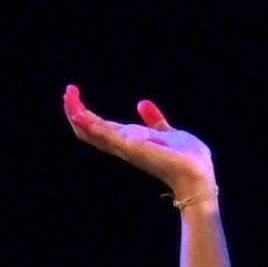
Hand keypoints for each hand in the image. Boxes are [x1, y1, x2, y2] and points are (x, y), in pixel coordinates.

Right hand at [63, 87, 215, 208]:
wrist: (199, 174)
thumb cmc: (188, 159)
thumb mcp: (168, 133)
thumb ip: (155, 121)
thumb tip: (142, 103)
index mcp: (131, 141)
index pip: (101, 127)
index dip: (86, 113)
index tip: (75, 94)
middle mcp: (124, 145)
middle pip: (89, 129)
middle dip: (76, 111)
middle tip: (68, 92)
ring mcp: (124, 147)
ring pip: (90, 131)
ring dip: (76, 112)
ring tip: (68, 95)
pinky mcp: (128, 147)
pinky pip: (102, 134)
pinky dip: (87, 122)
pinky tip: (76, 111)